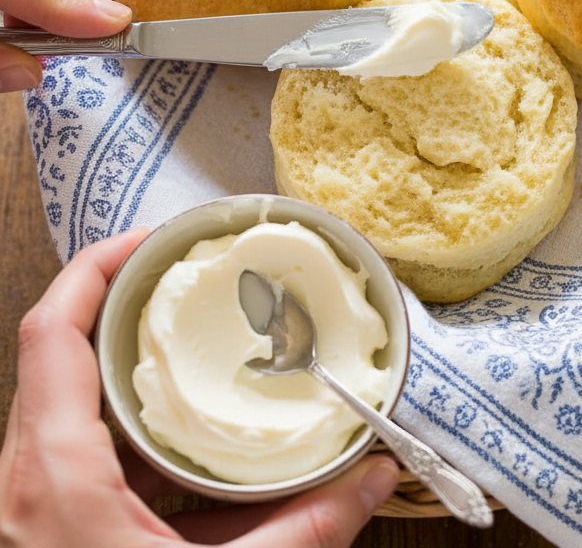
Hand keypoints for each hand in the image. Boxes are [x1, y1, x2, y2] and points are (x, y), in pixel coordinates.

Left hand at [0, 228, 400, 546]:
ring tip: (194, 342)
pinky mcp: (52, 533)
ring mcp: (34, 510)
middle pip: (61, 355)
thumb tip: (372, 478)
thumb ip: (306, 530)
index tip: (158, 239)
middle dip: (127, 308)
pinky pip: (87, 459)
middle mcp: (27, 482)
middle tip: (188, 277)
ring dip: (133, 371)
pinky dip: (137, 435)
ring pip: (73, 407)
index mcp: (54, 477)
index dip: (98, 266)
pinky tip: (193, 442)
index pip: (53, 331)